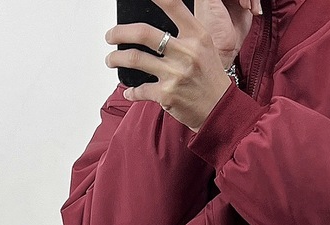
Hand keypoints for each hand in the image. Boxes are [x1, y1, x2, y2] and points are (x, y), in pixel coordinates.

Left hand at [106, 0, 259, 131]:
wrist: (220, 109)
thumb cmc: (209, 78)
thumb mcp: (204, 47)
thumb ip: (184, 32)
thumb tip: (156, 25)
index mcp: (196, 35)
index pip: (173, 6)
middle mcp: (185, 52)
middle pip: (144, 33)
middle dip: (120, 32)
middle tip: (110, 35)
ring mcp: (175, 74)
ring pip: (134, 59)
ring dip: (116, 59)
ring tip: (111, 60)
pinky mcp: (166, 95)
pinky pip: (140, 90)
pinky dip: (131, 92)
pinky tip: (129, 92)